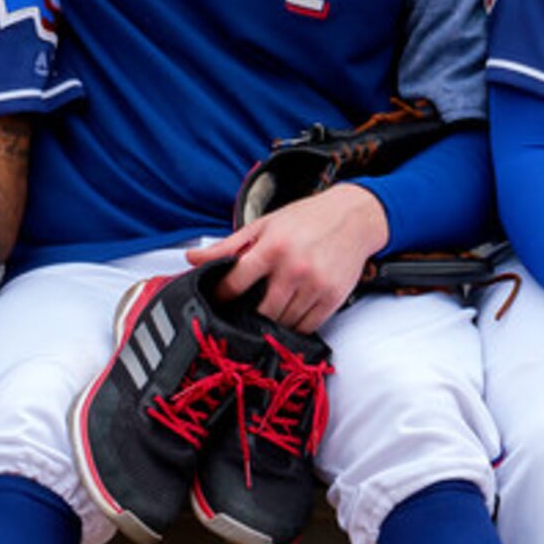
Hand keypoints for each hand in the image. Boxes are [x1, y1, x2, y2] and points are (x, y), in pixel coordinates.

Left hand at [187, 184, 388, 330]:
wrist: (353, 216)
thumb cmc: (305, 219)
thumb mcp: (264, 225)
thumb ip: (227, 246)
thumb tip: (190, 259)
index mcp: (272, 247)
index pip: (236, 283)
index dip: (222, 296)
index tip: (220, 300)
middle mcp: (295, 267)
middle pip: (262, 311)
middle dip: (251, 315)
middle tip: (245, 313)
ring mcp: (316, 285)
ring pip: (285, 322)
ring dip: (274, 322)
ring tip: (270, 312)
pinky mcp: (334, 297)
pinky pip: (308, 326)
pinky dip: (296, 325)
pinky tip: (291, 314)